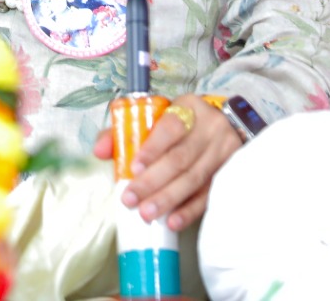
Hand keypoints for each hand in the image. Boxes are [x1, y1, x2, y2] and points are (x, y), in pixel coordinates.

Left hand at [93, 95, 241, 231]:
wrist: (226, 124)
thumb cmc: (181, 122)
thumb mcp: (156, 117)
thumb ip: (124, 132)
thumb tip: (99, 151)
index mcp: (188, 108)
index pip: (170, 127)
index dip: (153, 148)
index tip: (134, 168)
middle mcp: (210, 128)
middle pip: (180, 158)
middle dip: (153, 181)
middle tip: (132, 199)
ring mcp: (223, 152)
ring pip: (194, 178)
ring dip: (168, 199)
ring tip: (147, 213)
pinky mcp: (230, 172)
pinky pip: (208, 194)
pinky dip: (189, 210)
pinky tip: (173, 221)